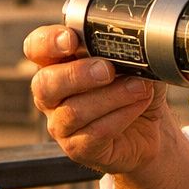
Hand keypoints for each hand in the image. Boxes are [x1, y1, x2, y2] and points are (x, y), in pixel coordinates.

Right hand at [25, 24, 168, 174]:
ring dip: (111, 96)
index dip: (48, 42)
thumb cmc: (135, 87)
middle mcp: (51, 94)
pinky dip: (121, 116)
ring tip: (139, 87)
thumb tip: (134, 39)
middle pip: (45, 83)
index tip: (71, 39)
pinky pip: (95, 133)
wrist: (151, 128)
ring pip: (74, 111)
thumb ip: (126, 47)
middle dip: (78, 74)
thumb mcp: (135, 61)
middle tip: (107, 70)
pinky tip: (139, 105)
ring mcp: (61, 124)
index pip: (37, 47)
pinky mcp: (78, 148)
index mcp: (57, 63)